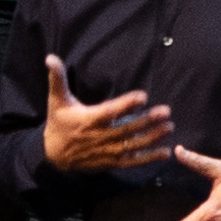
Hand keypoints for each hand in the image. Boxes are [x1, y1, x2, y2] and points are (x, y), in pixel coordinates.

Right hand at [39, 50, 177, 177]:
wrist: (54, 156)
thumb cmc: (60, 123)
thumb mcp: (56, 100)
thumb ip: (57, 79)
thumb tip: (50, 57)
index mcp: (89, 119)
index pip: (110, 112)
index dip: (126, 105)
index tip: (143, 96)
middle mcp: (99, 136)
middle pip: (126, 129)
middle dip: (147, 121)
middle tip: (165, 112)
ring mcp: (107, 151)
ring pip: (132, 146)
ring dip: (152, 137)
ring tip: (169, 127)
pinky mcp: (111, 162)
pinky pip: (132, 161)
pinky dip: (149, 158)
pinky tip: (165, 152)